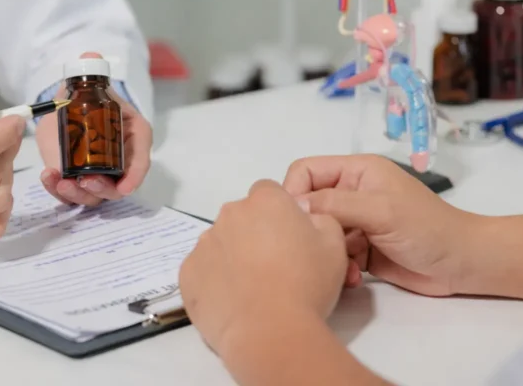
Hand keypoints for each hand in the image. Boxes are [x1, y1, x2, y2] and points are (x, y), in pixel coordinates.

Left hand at [35, 52, 151, 205]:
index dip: (135, 177)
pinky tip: (47, 177)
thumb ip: (90, 72)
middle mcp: (117, 162)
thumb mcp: (89, 86)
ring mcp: (96, 175)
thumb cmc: (87, 99)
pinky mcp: (74, 182)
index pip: (140, 162)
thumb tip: (91, 56)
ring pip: (93, 196)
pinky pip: (69, 195)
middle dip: (102, 190)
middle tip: (84, 182)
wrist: (65, 108)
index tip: (125, 187)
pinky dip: (57, 191)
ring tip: (60, 181)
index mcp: (131, 138)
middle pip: (117, 186)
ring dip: (77, 194)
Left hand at [178, 180, 347, 359]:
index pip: (268, 193)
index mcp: (264, 200)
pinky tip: (232, 301)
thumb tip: (303, 217)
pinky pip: (202, 269)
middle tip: (273, 266)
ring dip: (232, 256)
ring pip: (220, 242)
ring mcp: (204, 243)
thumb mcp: (334, 244)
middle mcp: (229, 214)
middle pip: (241, 216)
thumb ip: (320, 219)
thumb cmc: (306, 284)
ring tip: (252, 289)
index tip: (288, 238)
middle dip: (253, 233)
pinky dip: (213, 280)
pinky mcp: (187, 272)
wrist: (270, 330)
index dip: (279, 214)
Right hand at [284, 154, 478, 296]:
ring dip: (328, 252)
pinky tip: (354, 278)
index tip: (295, 220)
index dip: (294, 192)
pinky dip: (340, 267)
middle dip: (313, 228)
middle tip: (321, 248)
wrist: (464, 265)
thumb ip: (335, 204)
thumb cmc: (427, 228)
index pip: (306, 171)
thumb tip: (294, 208)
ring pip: (320, 233)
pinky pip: (334, 254)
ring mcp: (356, 222)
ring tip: (344, 268)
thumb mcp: (379, 210)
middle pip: (310, 205)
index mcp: (356, 171)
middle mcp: (352, 193)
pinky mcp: (361, 249)